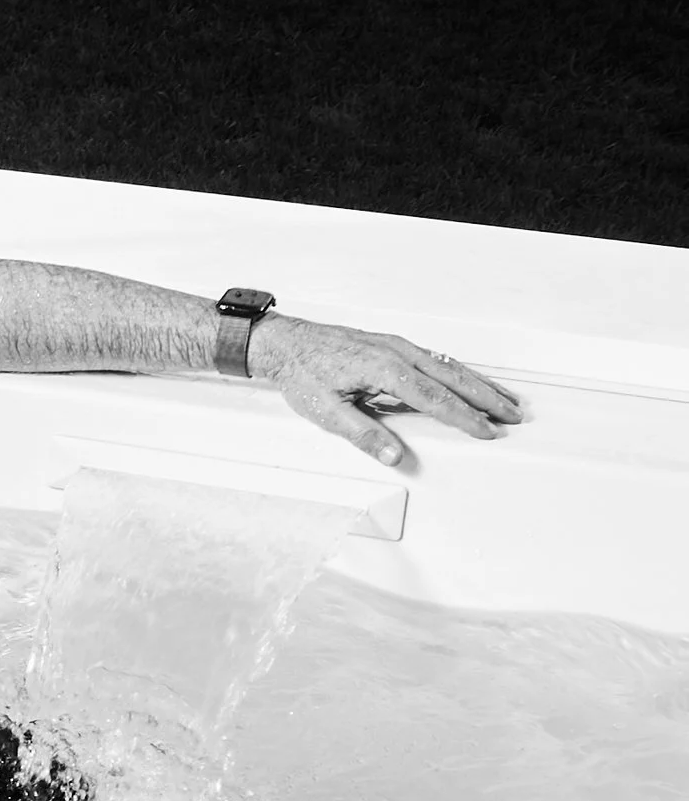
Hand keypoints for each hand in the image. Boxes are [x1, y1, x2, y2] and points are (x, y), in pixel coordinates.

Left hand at [247, 314, 525, 467]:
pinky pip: (435, 359)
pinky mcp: (393, 345)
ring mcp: (397, 345)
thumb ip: (364, 435)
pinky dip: (459, 372)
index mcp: (386, 370)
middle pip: (454, 377)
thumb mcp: (326, 413)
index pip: (436, 399)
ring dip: (479, 383)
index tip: (488, 433)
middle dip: (486, 398)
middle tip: (514, 416)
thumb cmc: (303, 376)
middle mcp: (398, 352)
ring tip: (504, 400)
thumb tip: (396, 457)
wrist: (286, 343)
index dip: (465, 418)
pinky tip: (469, 382)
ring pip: (449, 365)